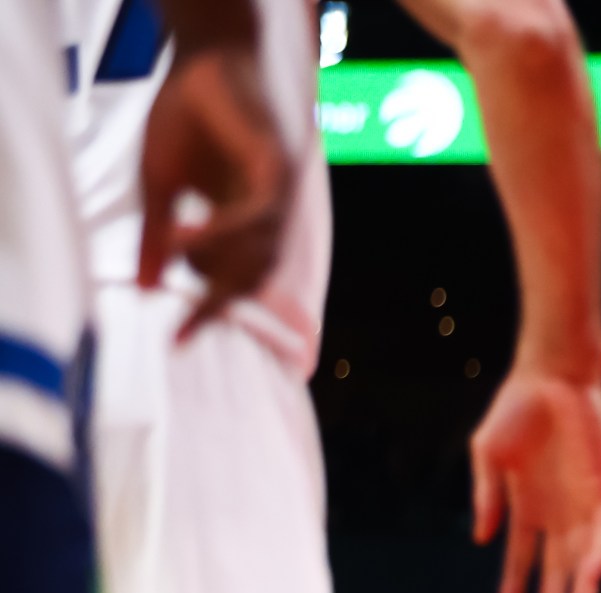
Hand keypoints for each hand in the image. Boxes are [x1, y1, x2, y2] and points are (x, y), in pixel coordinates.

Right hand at [137, 41, 294, 337]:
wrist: (201, 63)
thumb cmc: (184, 120)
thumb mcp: (159, 187)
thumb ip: (156, 238)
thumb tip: (143, 289)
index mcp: (240, 226)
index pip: (233, 282)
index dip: (209, 313)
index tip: (178, 342)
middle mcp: (267, 217)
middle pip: (253, 277)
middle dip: (218, 302)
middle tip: (186, 323)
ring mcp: (277, 195)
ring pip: (260, 253)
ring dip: (216, 262)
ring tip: (172, 252)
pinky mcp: (277, 169)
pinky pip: (259, 214)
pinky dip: (225, 229)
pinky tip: (188, 233)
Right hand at [470, 365, 600, 592]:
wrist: (552, 375)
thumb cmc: (516, 409)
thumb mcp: (488, 455)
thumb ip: (487, 496)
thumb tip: (482, 539)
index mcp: (526, 506)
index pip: (521, 558)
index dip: (515, 586)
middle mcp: (557, 512)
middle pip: (557, 569)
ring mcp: (583, 503)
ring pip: (585, 559)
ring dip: (581, 592)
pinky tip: (593, 577)